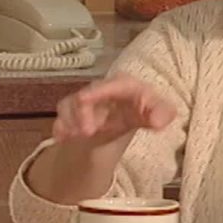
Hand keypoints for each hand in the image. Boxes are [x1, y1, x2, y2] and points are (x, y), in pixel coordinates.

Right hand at [52, 72, 176, 143]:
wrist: (125, 120)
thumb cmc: (143, 111)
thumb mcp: (158, 113)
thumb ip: (162, 114)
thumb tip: (157, 121)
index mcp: (124, 85)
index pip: (112, 84)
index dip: (98, 91)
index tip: (84, 100)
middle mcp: (102, 89)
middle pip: (86, 95)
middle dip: (82, 112)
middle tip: (86, 132)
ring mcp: (84, 100)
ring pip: (69, 105)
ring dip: (70, 122)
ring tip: (77, 137)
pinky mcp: (72, 112)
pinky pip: (61, 117)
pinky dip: (60, 128)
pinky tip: (63, 138)